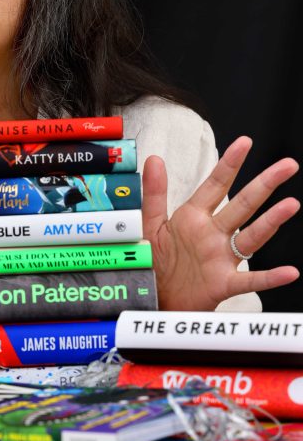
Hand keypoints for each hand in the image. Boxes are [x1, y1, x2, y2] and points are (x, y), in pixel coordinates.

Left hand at [142, 136, 299, 309]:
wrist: (157, 298)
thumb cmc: (157, 261)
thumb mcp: (151, 224)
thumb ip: (154, 193)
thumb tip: (154, 159)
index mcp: (194, 217)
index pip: (215, 186)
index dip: (229, 164)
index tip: (245, 142)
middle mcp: (212, 234)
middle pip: (242, 205)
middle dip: (264, 184)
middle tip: (288, 165)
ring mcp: (221, 257)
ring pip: (250, 236)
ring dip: (271, 222)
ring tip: (291, 204)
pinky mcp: (223, 283)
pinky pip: (250, 280)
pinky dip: (269, 277)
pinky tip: (289, 272)